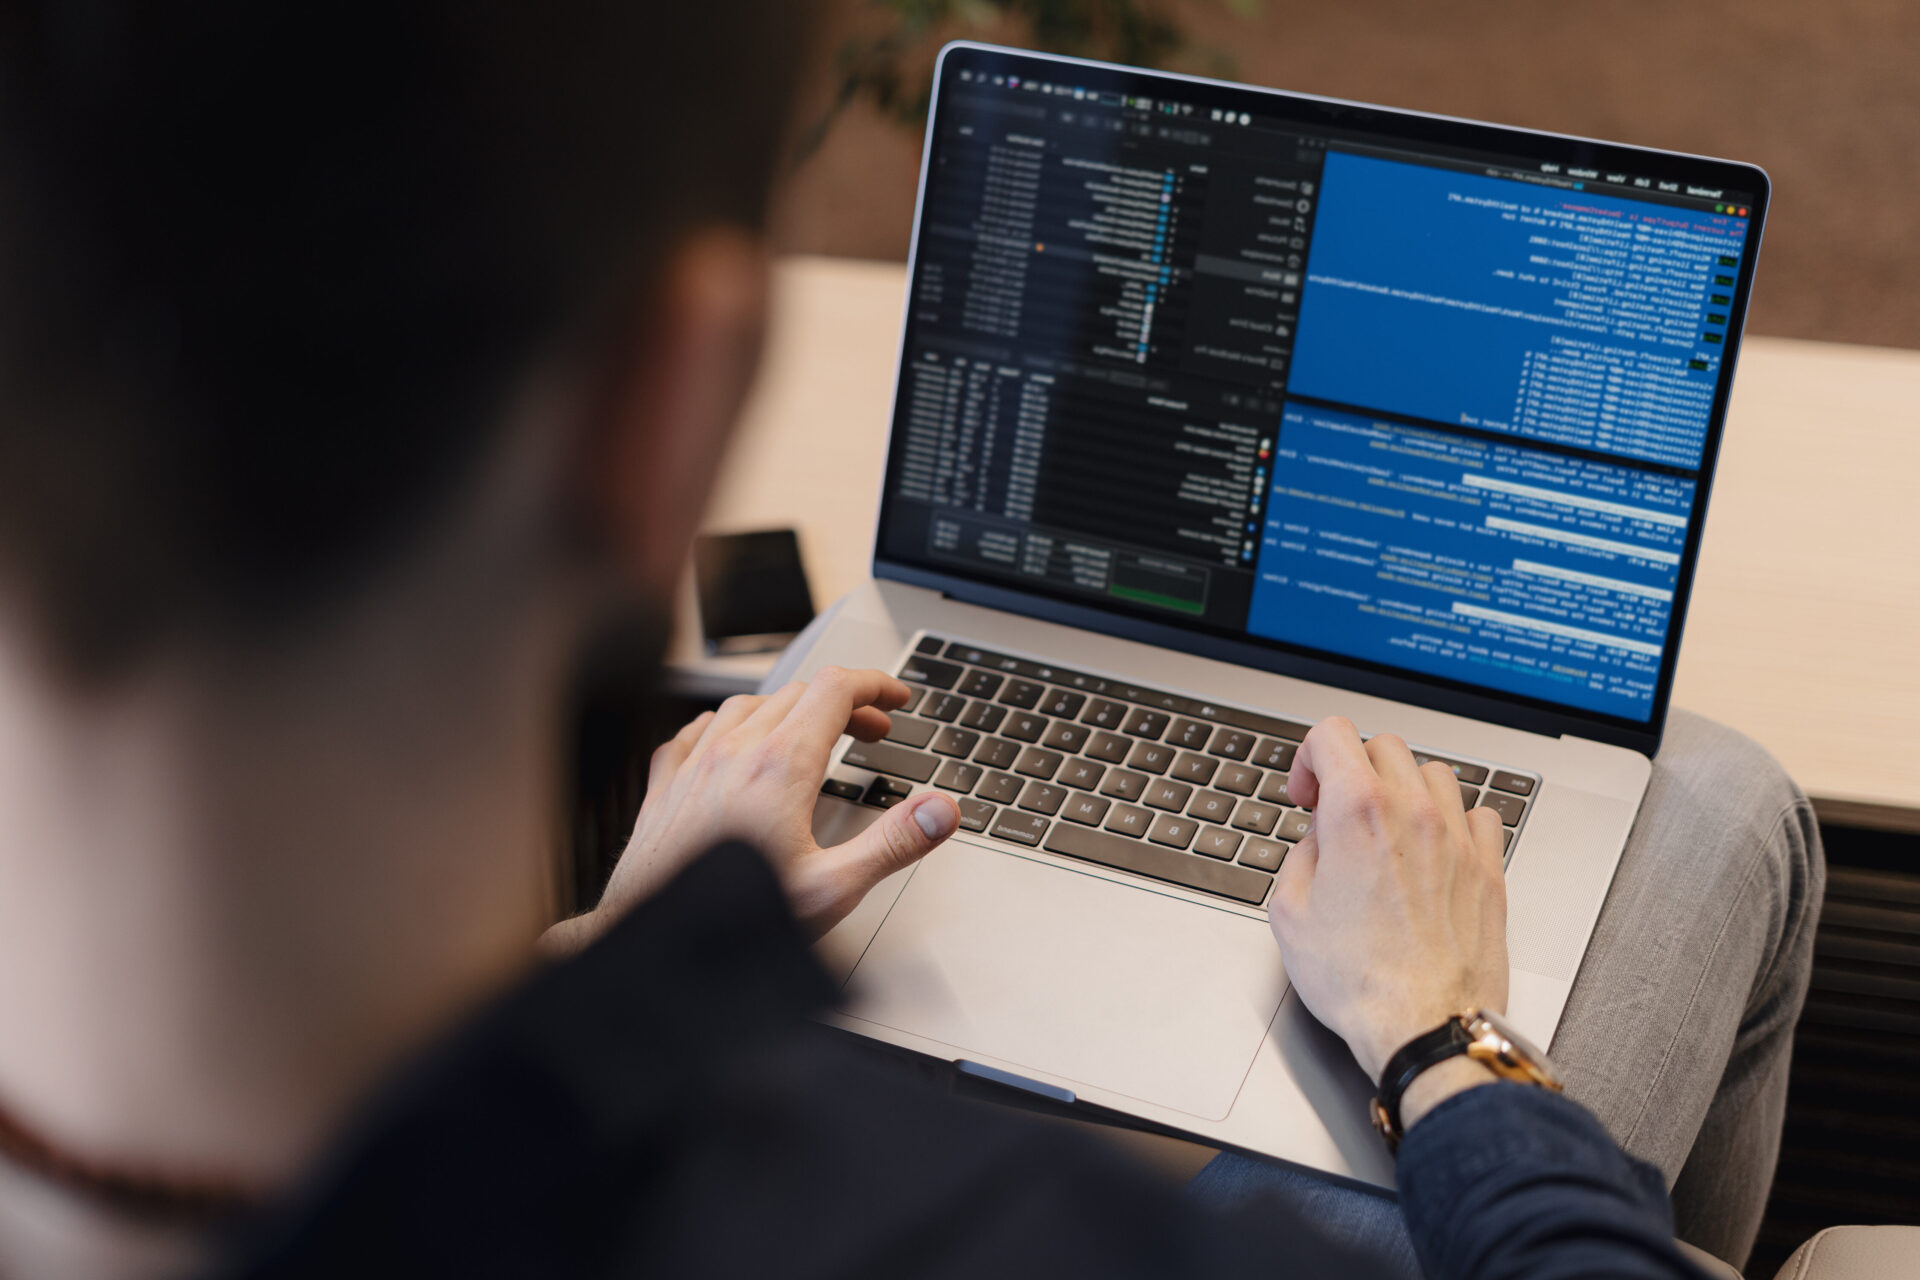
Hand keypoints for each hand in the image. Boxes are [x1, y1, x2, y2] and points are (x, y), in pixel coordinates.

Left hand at [547, 667, 959, 951]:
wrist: (657, 946)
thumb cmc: (731, 924)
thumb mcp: (831, 888)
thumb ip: (892, 843)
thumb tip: (939, 810)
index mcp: (780, 766)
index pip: (835, 690)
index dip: (875, 684)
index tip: (897, 697)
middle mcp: (734, 753)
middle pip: (799, 694)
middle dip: (845, 703)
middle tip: (874, 730)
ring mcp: (694, 766)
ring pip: (749, 705)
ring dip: (791, 709)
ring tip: (814, 733)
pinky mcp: (665, 787)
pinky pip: (698, 730)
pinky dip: (731, 725)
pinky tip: (733, 742)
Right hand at [1267, 717, 1508, 1091]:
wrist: (1422, 1026)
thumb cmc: (1359, 982)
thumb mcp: (1289, 913)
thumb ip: (1300, 856)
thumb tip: (1317, 842)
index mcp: (1358, 814)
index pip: (1332, 733)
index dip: (1308, 758)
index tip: (1306, 793)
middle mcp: (1414, 814)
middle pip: (1384, 747)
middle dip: (1353, 771)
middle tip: (1338, 812)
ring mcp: (1458, 840)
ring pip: (1433, 774)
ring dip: (1405, 790)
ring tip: (1387, 829)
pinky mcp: (1489, 871)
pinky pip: (1479, 815)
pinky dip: (1454, 821)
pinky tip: (1434, 850)